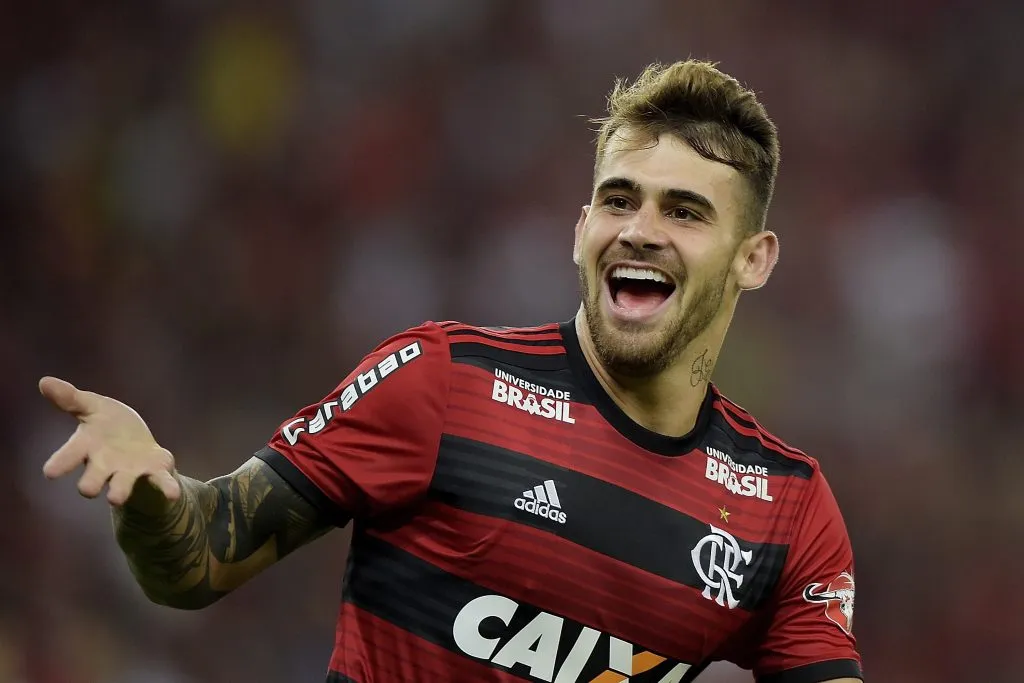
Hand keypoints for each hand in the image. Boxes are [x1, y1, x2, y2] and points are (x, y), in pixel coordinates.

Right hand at [39, 376, 180, 506]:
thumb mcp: (91, 406)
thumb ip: (70, 398)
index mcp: (86, 447)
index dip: (59, 464)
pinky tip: (172, 494)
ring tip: (115, 497)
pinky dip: (166, 488)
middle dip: (90, 484)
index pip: (68, 456)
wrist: (137, 442)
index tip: (50, 472)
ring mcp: (128, 472)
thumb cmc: (107, 425)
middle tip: (88, 488)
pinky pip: (160, 482)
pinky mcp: (154, 471)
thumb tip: (44, 381)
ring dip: (119, 490)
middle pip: (92, 480)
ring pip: (121, 486)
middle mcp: (104, 466)